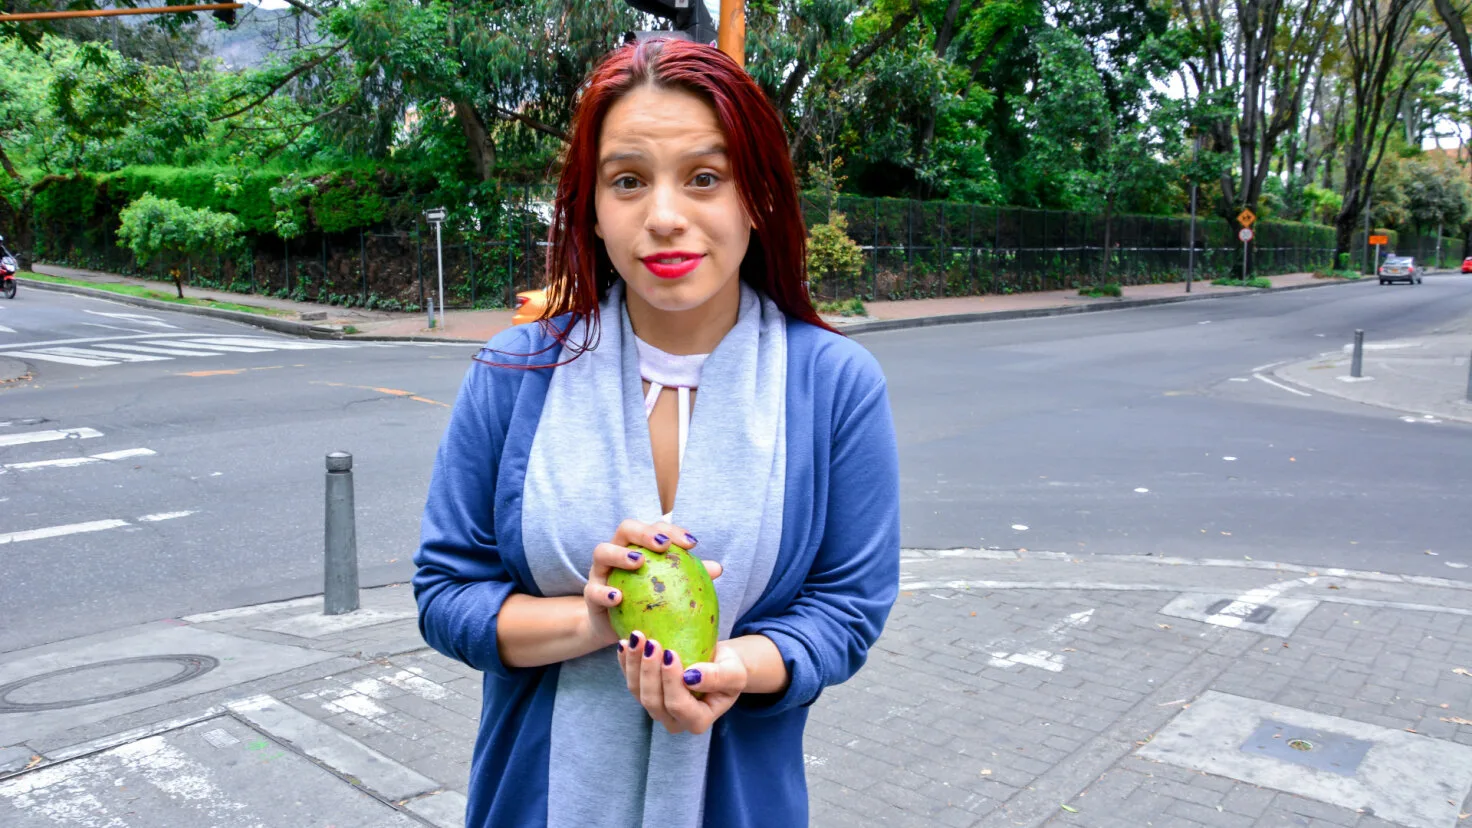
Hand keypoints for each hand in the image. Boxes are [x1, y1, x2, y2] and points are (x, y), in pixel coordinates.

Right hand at [581, 520, 719, 647]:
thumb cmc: (652, 607)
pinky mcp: (590, 594)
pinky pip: (593, 590)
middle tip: (663, 545)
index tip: (693, 543)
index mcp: (639, 547)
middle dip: (644, 532)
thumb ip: (689, 579)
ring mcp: (600, 572)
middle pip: (626, 529)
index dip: (673, 530)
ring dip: (620, 554)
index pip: (655, 528)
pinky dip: (605, 592)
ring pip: (602, 551)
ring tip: (638, 562)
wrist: (622, 633)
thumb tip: (717, 568)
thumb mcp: (671, 594)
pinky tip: (619, 598)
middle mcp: (618, 553)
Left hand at [617, 634, 746, 734]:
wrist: (719, 664)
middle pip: (653, 700)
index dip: (671, 681)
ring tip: (636, 637)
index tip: (671, 652)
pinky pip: (630, 680)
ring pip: (637, 691)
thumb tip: (691, 677)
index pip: (678, 705)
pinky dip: (626, 662)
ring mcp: (657, 708)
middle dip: (649, 671)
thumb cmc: (730, 670)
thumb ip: (717, 678)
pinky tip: (624, 643)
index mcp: (697, 720)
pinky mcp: (646, 693)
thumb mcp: (734, 673)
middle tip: (652, 642)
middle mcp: (673, 720)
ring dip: (634, 663)